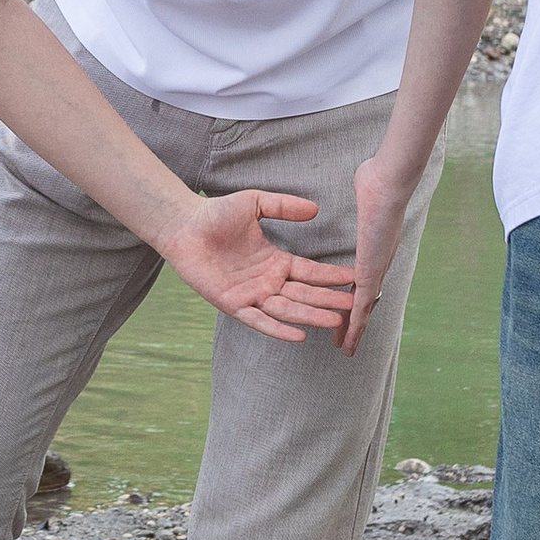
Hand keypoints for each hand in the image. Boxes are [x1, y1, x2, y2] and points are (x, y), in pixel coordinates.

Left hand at [157, 188, 355, 342]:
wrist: (184, 225)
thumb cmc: (216, 213)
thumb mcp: (256, 204)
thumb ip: (284, 207)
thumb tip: (315, 209)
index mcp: (275, 261)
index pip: (310, 273)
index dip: (332, 277)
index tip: (356, 279)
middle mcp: (267, 281)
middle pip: (304, 294)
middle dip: (328, 301)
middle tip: (354, 307)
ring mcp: (251, 294)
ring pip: (287, 309)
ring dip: (311, 316)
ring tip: (335, 322)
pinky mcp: (233, 304)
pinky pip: (258, 320)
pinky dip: (278, 329)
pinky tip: (299, 336)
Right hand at [339, 149, 418, 357]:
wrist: (388, 181)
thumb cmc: (377, 178)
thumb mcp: (365, 187)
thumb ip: (364, 192)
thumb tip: (365, 179)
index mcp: (375, 247)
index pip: (362, 277)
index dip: (354, 293)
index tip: (347, 304)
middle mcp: (378, 262)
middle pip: (365, 299)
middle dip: (354, 319)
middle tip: (345, 337)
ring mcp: (375, 270)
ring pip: (364, 310)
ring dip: (354, 331)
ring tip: (345, 349)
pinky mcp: (370, 274)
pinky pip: (360, 308)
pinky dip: (355, 327)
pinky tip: (347, 343)